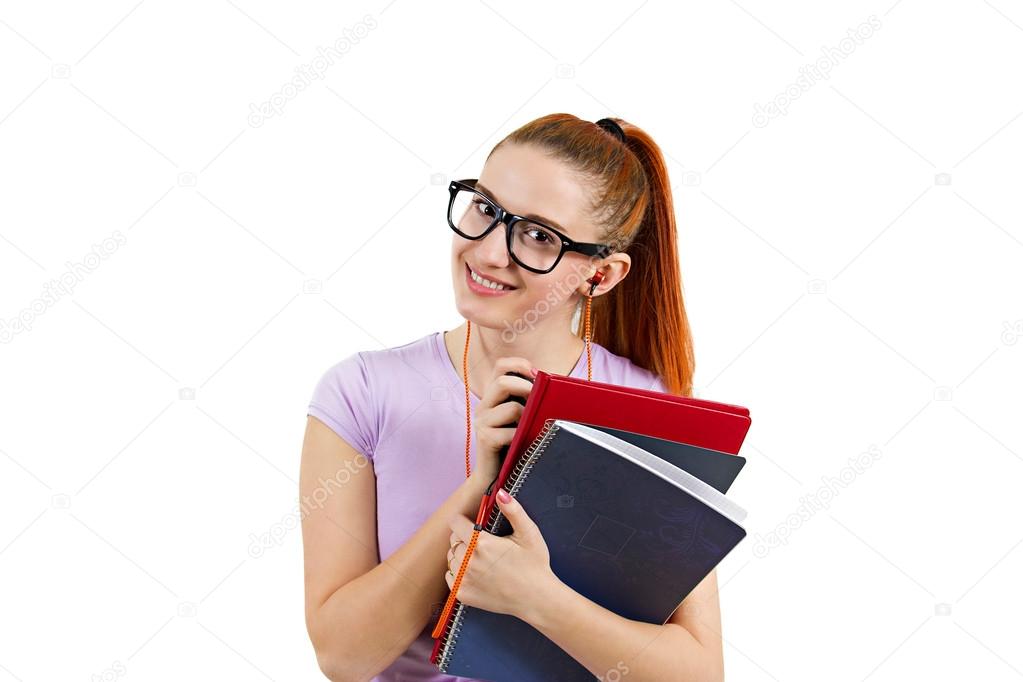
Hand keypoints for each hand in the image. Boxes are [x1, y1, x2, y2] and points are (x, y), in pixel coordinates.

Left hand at [446, 488, 555, 618]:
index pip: (455, 523)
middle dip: (464, 538)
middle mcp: (468, 561)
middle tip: (481, 544)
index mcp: (481, 543)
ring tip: (480, 559)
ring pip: (451, 558)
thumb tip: (500, 493)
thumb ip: (513, 510)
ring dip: (461, 555)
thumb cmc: (534, 564)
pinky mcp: (463, 594)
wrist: (536, 598)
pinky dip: (458, 573)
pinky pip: (450, 577)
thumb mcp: (528, 533)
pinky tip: (476, 573)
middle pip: (453, 540)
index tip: (474, 525)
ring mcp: (464, 579)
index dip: (464, 521)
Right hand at [468, 357, 535, 486]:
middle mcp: (483, 406)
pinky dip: (523, 436)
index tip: (537, 375)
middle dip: (527, 388)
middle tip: (541, 401)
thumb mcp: (521, 418)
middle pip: (503, 382)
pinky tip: (525, 444)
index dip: (519, 364)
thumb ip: (529, 401)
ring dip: (528, 417)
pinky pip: (511, 431)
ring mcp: (482, 422)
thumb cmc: (514, 446)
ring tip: (530, 429)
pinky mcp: (485, 438)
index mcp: (492, 397)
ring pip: (512, 407)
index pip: (500, 366)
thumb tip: (553, 384)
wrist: (495, 477)